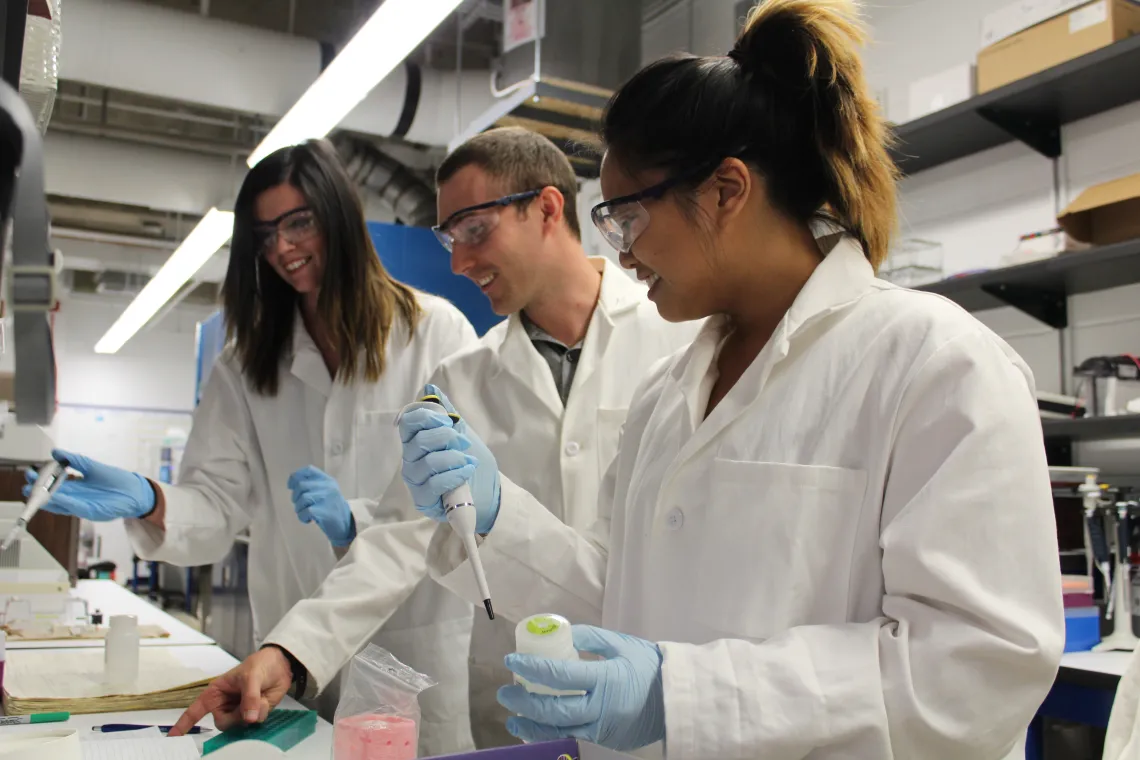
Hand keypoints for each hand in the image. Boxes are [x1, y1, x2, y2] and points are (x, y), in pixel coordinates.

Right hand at [24, 449, 154, 520]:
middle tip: (27, 485)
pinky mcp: (92, 512)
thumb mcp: (92, 467)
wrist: (137, 491)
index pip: (54, 485)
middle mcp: (77, 498)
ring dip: (47, 499)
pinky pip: (76, 508)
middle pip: (53, 496)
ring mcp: (83, 506)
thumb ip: (75, 460)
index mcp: (76, 487)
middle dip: (39, 492)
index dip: (41, 482)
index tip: (30, 475)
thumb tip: (55, 452)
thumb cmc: (117, 480)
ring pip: (61, 504)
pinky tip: (57, 496)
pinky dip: (66, 503)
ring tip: (35, 493)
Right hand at [170, 647, 293, 735]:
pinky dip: (262, 714)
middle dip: (236, 716)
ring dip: (252, 714)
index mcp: (216, 693)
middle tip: (249, 702)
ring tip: (259, 697)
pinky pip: (254, 724)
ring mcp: (239, 711)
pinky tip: (266, 702)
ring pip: (239, 726)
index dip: (183, 724)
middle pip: (223, 724)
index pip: (195, 711)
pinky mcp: (253, 715)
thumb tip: (249, 718)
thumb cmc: (260, 664)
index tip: (172, 737)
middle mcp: (225, 704)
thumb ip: (249, 697)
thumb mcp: (252, 676)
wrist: (281, 665)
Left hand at [288, 466, 354, 546]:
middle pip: (301, 485)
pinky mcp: (323, 511)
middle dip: (295, 496)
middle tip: (299, 505)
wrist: (345, 524)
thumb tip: (292, 483)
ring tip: (304, 513)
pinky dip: (302, 517)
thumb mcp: (326, 491)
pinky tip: (308, 519)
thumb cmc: (331, 507)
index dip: (296, 476)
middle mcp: (328, 486)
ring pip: (302, 498)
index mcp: (328, 480)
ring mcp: (326, 498)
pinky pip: (304, 511)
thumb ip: (313, 485)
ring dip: (298, 508)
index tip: (291, 485)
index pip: (309, 470)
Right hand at [400, 384, 499, 533]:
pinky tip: (466, 471)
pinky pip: (433, 483)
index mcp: (416, 440)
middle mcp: (410, 459)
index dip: (425, 416)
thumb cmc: (470, 461)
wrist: (488, 493)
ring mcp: (415, 480)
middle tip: (464, 442)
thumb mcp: (463, 433)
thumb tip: (431, 389)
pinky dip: (454, 474)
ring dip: (452, 458)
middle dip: (445, 437)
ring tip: (468, 460)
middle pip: (418, 441)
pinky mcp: (423, 499)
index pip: (407, 422)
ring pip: (427, 462)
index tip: (447, 419)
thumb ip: (447, 413)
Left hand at [498, 625, 665, 751]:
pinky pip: (572, 736)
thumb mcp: (621, 644)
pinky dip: (550, 732)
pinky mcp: (605, 740)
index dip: (531, 669)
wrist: (677, 699)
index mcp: (606, 678)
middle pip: (553, 710)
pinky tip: (535, 727)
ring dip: (530, 724)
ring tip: (512, 717)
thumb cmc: (649, 666)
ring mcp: (603, 728)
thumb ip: (589, 638)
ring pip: (559, 729)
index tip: (511, 661)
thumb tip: (559, 635)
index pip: (559, 675)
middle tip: (505, 691)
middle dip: (523, 701)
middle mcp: (601, 708)